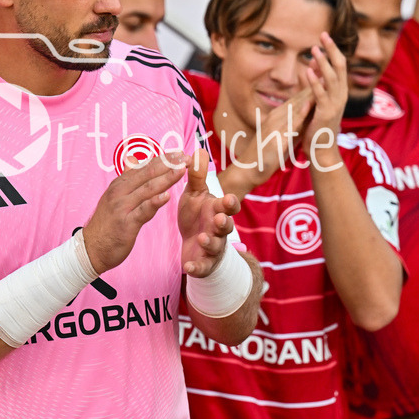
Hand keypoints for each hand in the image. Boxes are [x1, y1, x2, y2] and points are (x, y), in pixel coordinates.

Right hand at [84, 152, 187, 273]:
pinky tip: (167, 196)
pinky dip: (155, 202)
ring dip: (166, 179)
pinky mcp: (126, 223)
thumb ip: (126, 178)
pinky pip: (143, 211)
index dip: (163, 159)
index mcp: (120, 184)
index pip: (144, 167)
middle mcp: (120, 191)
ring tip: (181, 171)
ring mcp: (122, 206)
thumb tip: (132, 159)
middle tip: (186, 158)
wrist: (91, 248)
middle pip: (147, 174)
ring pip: (147, 189)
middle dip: (168, 164)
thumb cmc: (105, 223)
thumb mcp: (113, 196)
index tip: (179, 153)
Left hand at [179, 149, 239, 276]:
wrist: (194, 245)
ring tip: (203, 238)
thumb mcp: (195, 195)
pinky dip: (196, 267)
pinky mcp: (204, 264)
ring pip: (216, 246)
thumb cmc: (197, 216)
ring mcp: (213, 248)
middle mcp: (219, 229)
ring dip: (211, 243)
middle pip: (227, 227)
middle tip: (219, 218)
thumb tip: (198, 151)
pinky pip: (202, 267)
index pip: (230, 206)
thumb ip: (196, 176)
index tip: (227, 198)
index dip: (230, 203)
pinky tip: (188, 267)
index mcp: (218, 210)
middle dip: (224, 223)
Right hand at [219, 87, 313, 196]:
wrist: (248, 170)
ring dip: (308, 93)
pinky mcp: (275, 137)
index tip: (324, 77)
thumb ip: (292, 127)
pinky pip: (290, 123)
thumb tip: (304, 120)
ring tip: (321, 80)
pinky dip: (300, 113)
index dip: (311, 88)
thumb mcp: (282, 137)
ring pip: (294, 107)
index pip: (297, 100)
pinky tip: (309, 105)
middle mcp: (275, 118)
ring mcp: (274, 126)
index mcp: (277, 117)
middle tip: (326, 70)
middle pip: (297, 99)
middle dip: (312, 85)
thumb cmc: (265, 155)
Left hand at [302, 32, 347, 159]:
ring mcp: (335, 104)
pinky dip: (314, 82)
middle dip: (332, 49)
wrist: (321, 149)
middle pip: (340, 66)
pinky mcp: (325, 112)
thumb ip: (316, 84)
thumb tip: (312, 66)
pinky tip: (308, 71)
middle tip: (323, 34)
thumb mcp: (317, 100)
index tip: (324, 36)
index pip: (339, 65)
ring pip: (332, 78)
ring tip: (314, 50)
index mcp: (339, 91)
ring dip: (324, 62)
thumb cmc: (318, 125)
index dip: (332, 50)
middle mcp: (341, 95)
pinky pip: (320, 94)